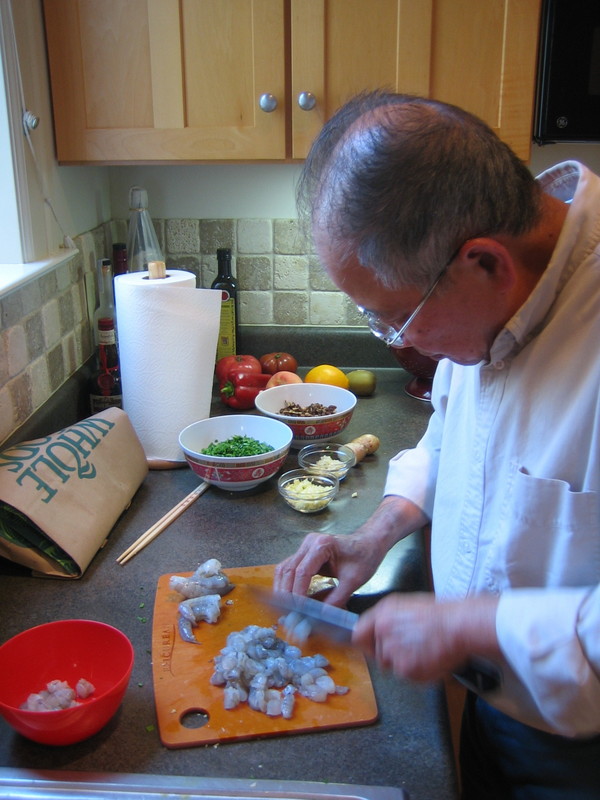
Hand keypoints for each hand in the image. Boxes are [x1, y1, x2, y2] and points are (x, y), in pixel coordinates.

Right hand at [274, 530, 384, 606]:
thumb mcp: (353, 581)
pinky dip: (287, 583)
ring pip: (284, 568)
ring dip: (282, 588)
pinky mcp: (305, 553)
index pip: (302, 572)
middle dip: (286, 593)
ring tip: (285, 607)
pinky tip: (289, 597)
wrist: (368, 543)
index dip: (298, 592)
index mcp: (322, 545)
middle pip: (288, 569)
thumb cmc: (364, 556)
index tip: (298, 609)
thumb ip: (337, 599)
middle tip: (287, 612)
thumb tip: (321, 616)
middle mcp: (310, 543)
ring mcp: (305, 546)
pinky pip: (290, 568)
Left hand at [353, 592, 499, 681]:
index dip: (365, 643)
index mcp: (382, 614)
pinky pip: (406, 676)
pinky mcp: (406, 669)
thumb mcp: (405, 606)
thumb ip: (384, 618)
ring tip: (423, 651)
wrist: (458, 626)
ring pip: (392, 666)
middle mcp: (383, 632)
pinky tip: (429, 659)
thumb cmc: (438, 615)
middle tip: (410, 648)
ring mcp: (394, 652)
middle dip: (390, 654)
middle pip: (376, 654)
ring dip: (404, 663)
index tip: (371, 646)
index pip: (358, 635)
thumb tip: (372, 629)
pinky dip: (417, 673)